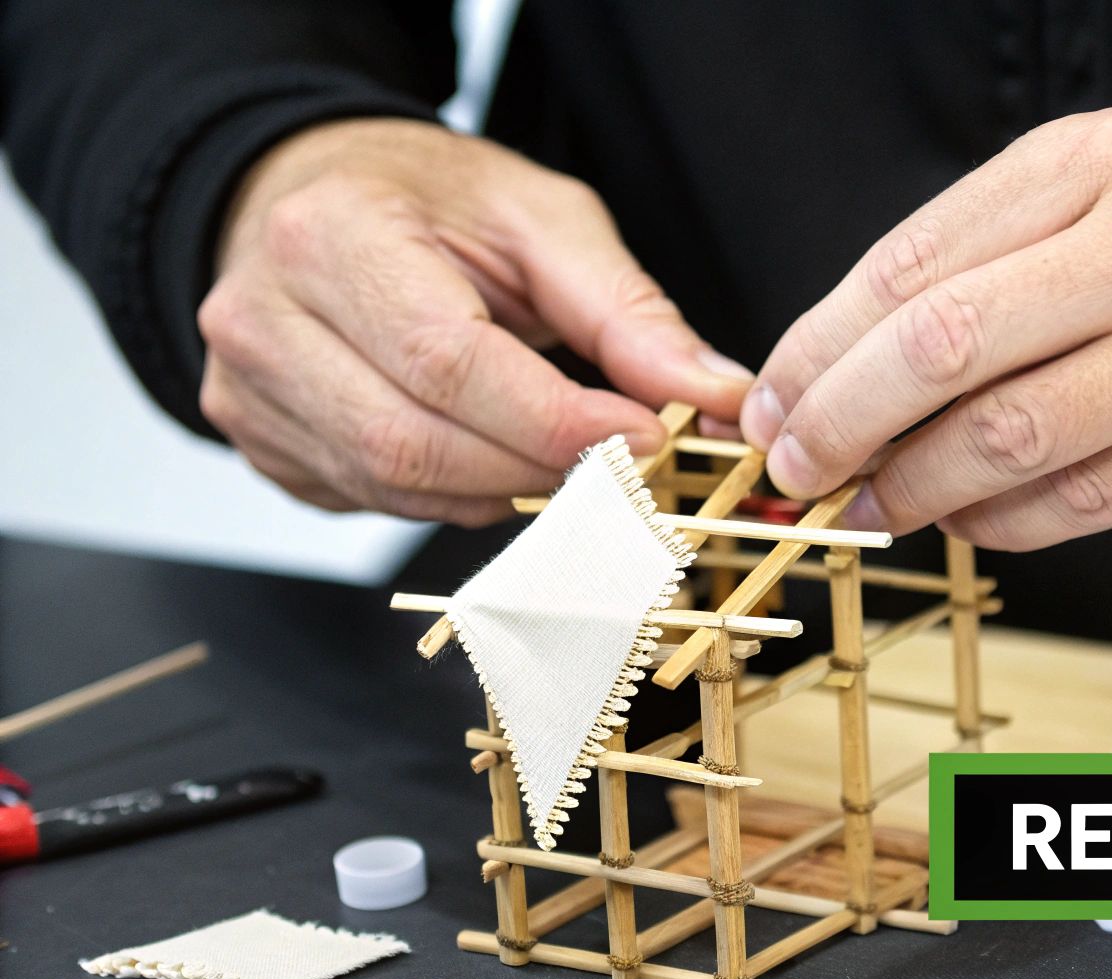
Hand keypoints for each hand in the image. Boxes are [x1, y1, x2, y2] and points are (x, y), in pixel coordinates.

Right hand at [198, 117, 752, 524]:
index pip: (450, 363)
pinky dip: (455, 496)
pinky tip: (492, 456)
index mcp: (331, 236)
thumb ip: (627, 311)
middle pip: (417, 443)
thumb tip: (714, 392)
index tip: (645, 437)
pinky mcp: (258, 442)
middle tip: (619, 463)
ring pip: (396, 487)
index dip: (556, 420)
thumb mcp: (541, 220)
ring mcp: (248, 390)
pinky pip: (375, 499)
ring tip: (563, 457)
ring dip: (502, 489)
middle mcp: (263, 318)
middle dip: (538, 467)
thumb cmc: (428, 203)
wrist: (310, 197)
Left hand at [740, 108, 1111, 549]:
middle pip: (943, 350)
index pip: (917, 263)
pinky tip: (967, 518)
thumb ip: (993, 249)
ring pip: (1005, 441)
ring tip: (870, 501)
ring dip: (913, 488)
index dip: (821, 342)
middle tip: (795, 461)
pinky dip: (999, 523)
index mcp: (1103, 163)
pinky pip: (1076, 503)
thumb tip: (852, 356)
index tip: (775, 393)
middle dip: (841, 420)